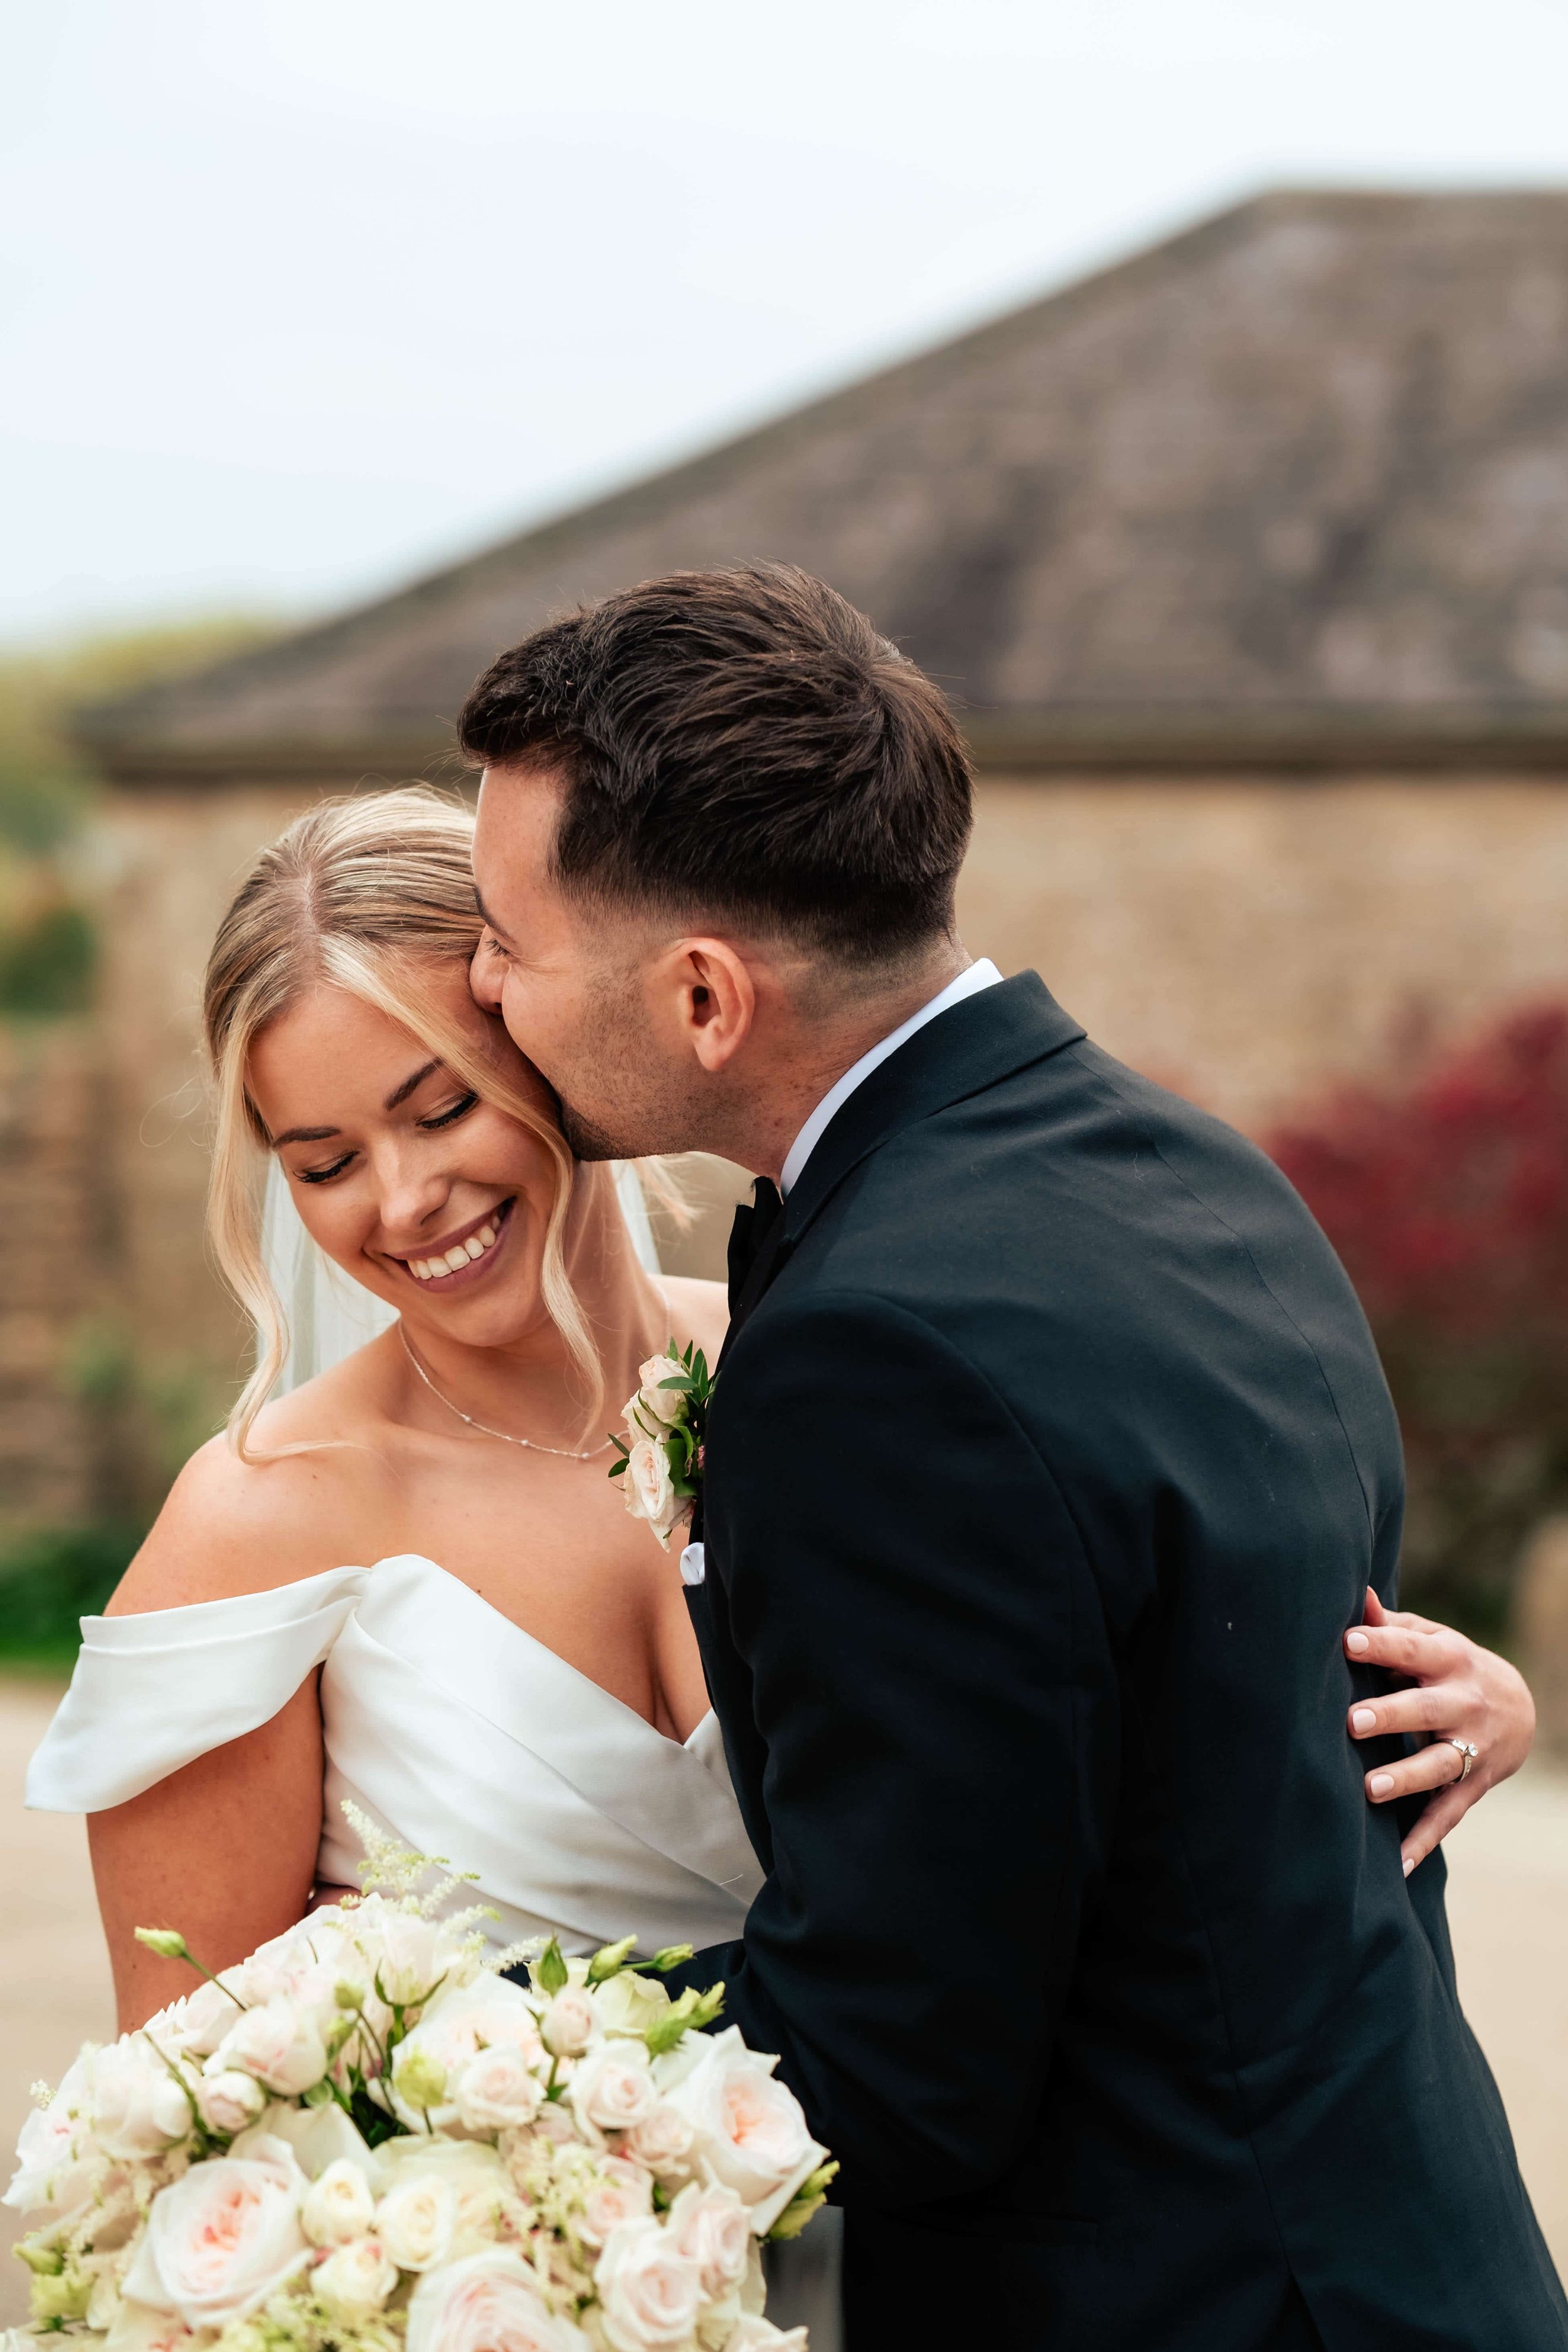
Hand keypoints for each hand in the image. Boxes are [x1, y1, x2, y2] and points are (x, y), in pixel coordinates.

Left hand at [1345, 1589, 1535, 1876]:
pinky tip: (1396, 1864)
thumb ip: (1390, 1625)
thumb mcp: (1431, 1638)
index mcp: (1448, 1658)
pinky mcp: (1471, 1786)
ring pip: (1439, 1765)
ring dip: (1406, 1778)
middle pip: (1426, 1709)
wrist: (1519, 1706)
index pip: (1413, 1648)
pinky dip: (1423, 1841)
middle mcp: (1463, 1703)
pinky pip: (1447, 1815)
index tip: (1348, 1642)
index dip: (1382, 1645)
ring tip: (1370, 1788)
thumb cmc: (1448, 1664)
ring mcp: (1471, 1748)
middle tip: (1352, 1722)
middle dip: (1391, 1715)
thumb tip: (1353, 1593)